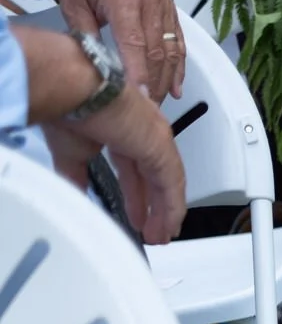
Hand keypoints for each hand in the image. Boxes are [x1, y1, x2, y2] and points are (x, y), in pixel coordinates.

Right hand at [42, 81, 185, 243]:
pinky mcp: (161, 147)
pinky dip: (172, 206)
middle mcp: (144, 133)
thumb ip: (78, 174)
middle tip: (154, 230)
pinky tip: (171, 223)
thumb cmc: (67, 107)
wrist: (72, 89)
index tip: (136, 214)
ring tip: (162, 235)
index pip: (136, 169)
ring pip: (167, 183)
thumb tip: (77, 191)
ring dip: (165, 212)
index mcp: (123, 130)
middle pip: (155, 178)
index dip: (137, 194)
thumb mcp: (72, 152)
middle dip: (154, 207)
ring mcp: (155, 139)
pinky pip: (172, 183)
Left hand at [45, 0, 184, 101]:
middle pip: (156, 53)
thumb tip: (95, 67)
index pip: (135, 44)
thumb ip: (85, 35)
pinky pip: (178, 42)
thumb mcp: (72, 1)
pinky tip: (176, 85)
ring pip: (170, 50)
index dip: (139, 74)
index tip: (140, 97)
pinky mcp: (169, 7)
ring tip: (159, 102)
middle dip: (152, 84)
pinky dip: (179, 66)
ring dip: (166, 80)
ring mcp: (162, 3)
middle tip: (145, 109)